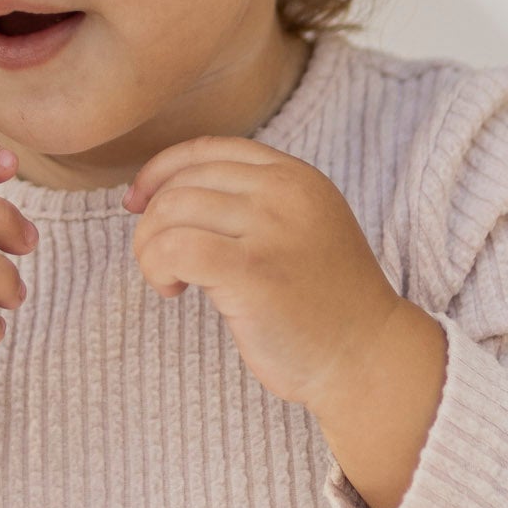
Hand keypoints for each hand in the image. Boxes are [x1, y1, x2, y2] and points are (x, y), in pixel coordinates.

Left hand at [126, 136, 447, 507]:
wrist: (368, 358)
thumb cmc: (323, 304)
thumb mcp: (299, 226)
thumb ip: (252, 201)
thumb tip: (165, 193)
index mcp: (295, 175)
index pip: (208, 149)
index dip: (161, 170)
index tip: (139, 202)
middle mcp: (284, 192)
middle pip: (183, 182)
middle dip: (151, 220)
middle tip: (156, 260)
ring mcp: (271, 229)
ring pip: (172, 212)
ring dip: (150, 248)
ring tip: (168, 279)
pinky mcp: (253, 272)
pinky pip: (175, 249)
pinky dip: (157, 268)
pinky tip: (173, 291)